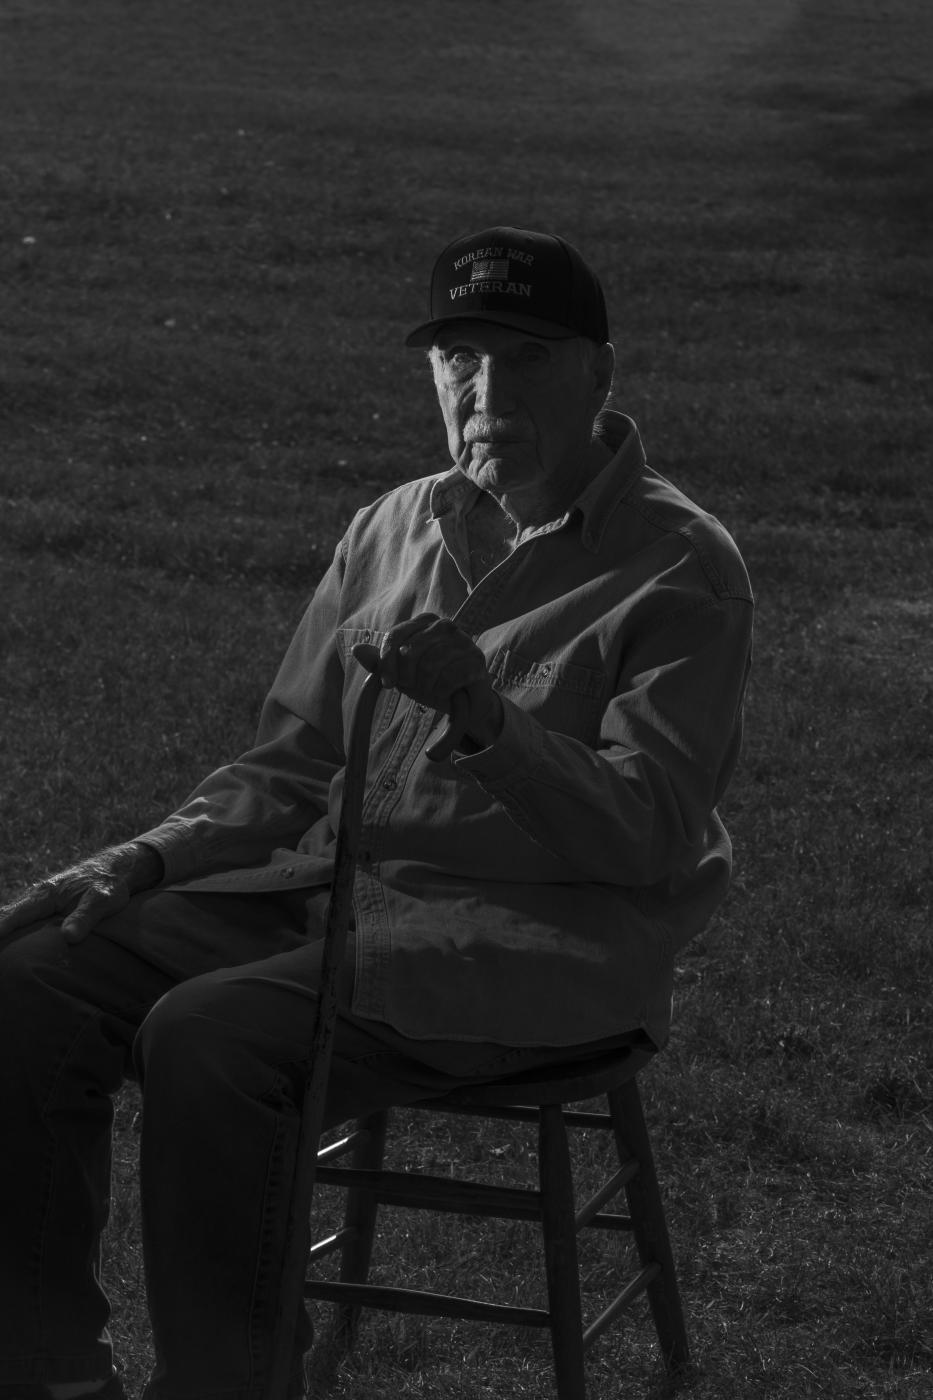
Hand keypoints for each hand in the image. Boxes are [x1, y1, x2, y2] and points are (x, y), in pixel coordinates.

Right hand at [0, 841, 163, 944]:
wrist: (113, 870)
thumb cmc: (108, 885)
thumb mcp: (102, 901)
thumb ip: (85, 917)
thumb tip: (68, 937)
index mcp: (46, 895)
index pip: (15, 915)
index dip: (1, 929)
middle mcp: (37, 896)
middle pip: (8, 916)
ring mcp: (39, 900)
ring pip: (14, 917)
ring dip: (4, 930)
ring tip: (2, 957)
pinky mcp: (44, 906)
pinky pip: (22, 918)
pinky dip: (12, 928)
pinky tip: (10, 944)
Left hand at [361, 614, 503, 751]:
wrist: (463, 700)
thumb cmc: (430, 681)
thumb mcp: (401, 673)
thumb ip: (379, 662)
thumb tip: (356, 648)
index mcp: (424, 621)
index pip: (395, 636)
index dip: (386, 662)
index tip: (387, 684)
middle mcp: (444, 625)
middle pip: (411, 651)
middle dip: (407, 677)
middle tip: (413, 688)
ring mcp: (463, 641)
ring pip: (430, 665)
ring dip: (425, 686)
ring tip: (430, 690)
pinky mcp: (476, 660)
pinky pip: (449, 678)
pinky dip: (441, 691)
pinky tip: (444, 693)